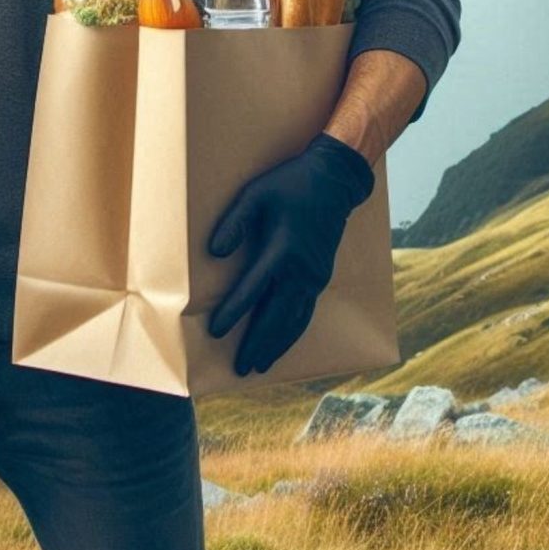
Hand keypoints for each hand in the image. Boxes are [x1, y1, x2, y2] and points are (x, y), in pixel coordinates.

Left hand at [206, 131, 374, 375]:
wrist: (333, 181)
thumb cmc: (289, 185)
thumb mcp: (255, 195)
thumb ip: (234, 224)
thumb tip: (214, 253)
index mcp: (282, 251)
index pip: (253, 290)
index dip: (233, 312)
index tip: (215, 331)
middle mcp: (301, 271)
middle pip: (276, 316)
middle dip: (257, 343)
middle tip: (239, 368)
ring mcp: (315, 277)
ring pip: (294, 321)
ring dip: (277, 345)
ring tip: (259, 366)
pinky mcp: (322, 277)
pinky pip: (306, 312)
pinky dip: (293, 332)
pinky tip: (282, 343)